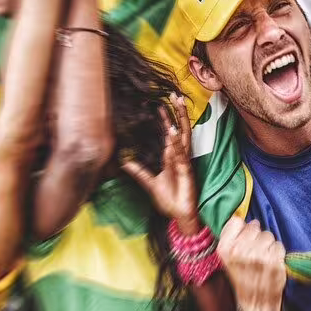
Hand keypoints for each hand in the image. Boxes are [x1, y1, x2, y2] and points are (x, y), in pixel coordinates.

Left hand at [122, 94, 198, 233]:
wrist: (179, 215)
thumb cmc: (169, 200)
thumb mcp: (149, 183)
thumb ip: (138, 171)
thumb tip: (124, 161)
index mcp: (171, 158)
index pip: (169, 134)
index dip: (166, 119)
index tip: (161, 105)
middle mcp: (179, 157)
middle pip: (180, 129)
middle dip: (179, 112)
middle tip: (176, 95)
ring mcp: (184, 162)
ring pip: (183, 137)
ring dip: (180, 120)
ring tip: (178, 104)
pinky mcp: (187, 171)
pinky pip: (181, 154)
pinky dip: (176, 143)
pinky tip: (172, 132)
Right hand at [217, 217, 286, 310]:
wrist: (256, 303)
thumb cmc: (241, 278)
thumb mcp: (226, 259)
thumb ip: (231, 237)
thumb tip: (241, 217)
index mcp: (225, 249)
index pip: (236, 221)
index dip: (243, 229)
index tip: (244, 238)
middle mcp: (240, 251)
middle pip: (254, 226)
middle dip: (256, 236)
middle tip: (255, 251)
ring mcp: (258, 256)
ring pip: (268, 235)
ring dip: (268, 245)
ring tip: (263, 258)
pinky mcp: (274, 261)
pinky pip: (279, 245)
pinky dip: (278, 253)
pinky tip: (272, 263)